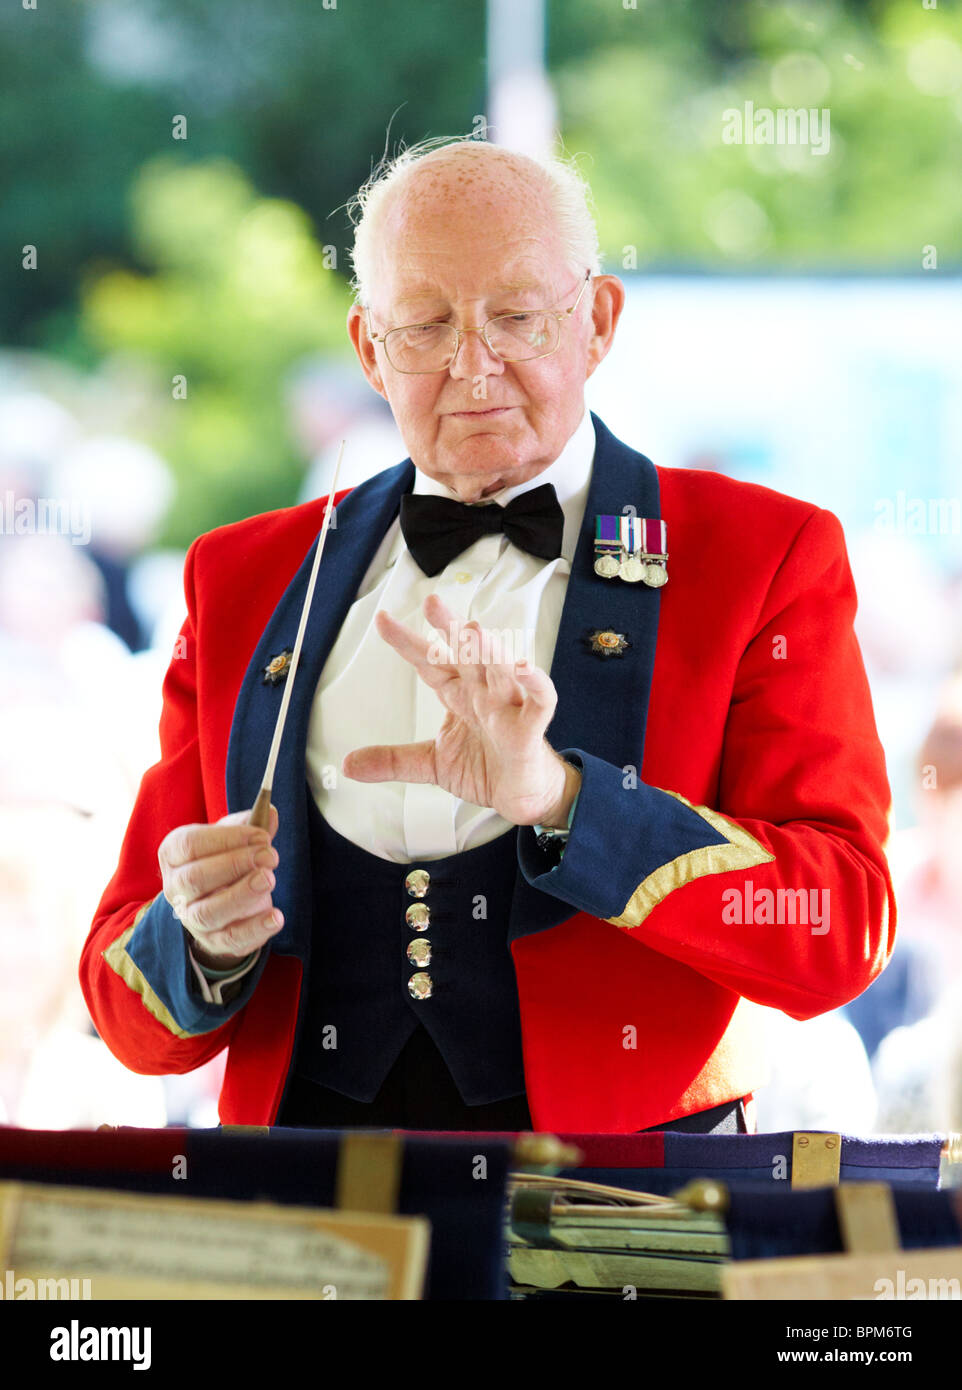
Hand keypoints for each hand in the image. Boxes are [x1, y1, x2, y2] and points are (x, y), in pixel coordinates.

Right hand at [159, 805, 281, 969]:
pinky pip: (231, 939)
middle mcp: (176, 888)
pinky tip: (276, 916)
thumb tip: (271, 813)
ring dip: (241, 895)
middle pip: (195, 879)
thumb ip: (251, 825)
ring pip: (208, 912)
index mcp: (174, 855)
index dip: (226, 839)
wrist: (219, 902)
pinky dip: (255, 929)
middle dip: (235, 864)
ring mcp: (192, 918)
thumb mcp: (232, 838)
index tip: (260, 835)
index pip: (190, 845)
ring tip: (269, 879)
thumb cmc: (223, 860)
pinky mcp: (214, 941)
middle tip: (269, 855)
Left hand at [342, 594, 580, 826]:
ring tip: (475, 631)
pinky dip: (537, 684)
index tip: (382, 620)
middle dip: (450, 628)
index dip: (406, 642)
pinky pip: (540, 701)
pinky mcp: (530, 728)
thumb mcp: (430, 764)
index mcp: (458, 695)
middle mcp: (482, 693)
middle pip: (466, 654)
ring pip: (500, 670)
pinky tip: (524, 669)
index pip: (429, 661)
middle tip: (432, 603)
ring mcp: (508, 707)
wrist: (521, 795)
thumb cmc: (485, 767)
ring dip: (489, 650)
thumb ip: (393, 760)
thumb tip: (348, 765)